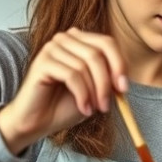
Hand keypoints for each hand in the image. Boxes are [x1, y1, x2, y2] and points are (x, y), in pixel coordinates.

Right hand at [0, 27, 127, 153]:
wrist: (37, 122)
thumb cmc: (64, 106)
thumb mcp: (94, 91)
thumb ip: (108, 81)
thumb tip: (124, 80)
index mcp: (79, 40)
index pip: (107, 43)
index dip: (119, 65)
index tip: (124, 89)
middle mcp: (65, 39)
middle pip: (97, 53)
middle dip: (106, 83)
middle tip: (107, 106)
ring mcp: (52, 48)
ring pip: (85, 66)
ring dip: (94, 92)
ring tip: (92, 110)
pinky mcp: (42, 61)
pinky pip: (72, 75)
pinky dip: (82, 95)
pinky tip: (84, 109)